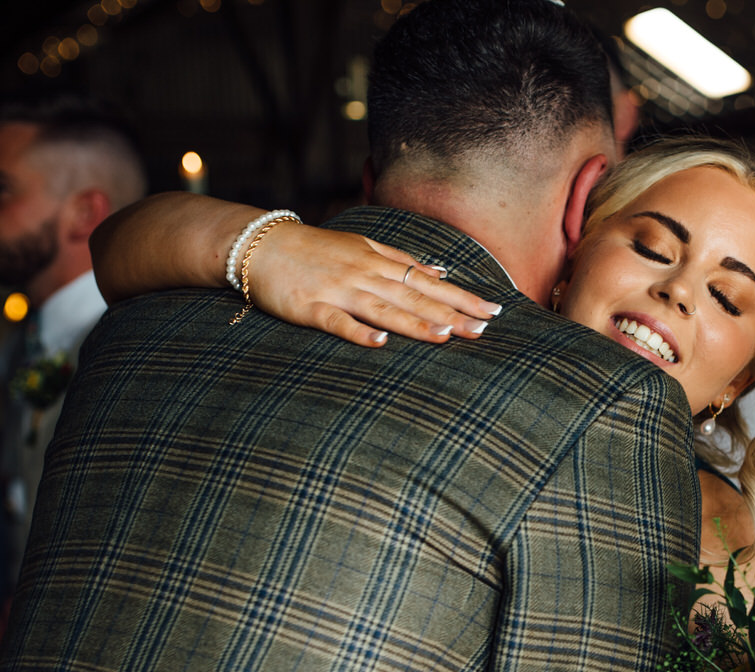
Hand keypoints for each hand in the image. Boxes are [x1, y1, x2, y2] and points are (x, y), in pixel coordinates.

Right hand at [250, 226, 502, 346]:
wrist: (262, 245)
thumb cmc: (316, 250)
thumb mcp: (362, 247)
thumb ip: (401, 260)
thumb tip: (440, 270)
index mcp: (379, 262)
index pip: (430, 281)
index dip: (462, 296)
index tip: (493, 310)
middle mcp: (365, 274)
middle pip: (414, 296)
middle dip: (450, 313)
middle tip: (483, 329)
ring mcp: (339, 291)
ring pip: (383, 309)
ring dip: (414, 323)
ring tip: (445, 336)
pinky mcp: (311, 308)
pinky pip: (338, 322)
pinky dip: (358, 332)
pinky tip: (379, 344)